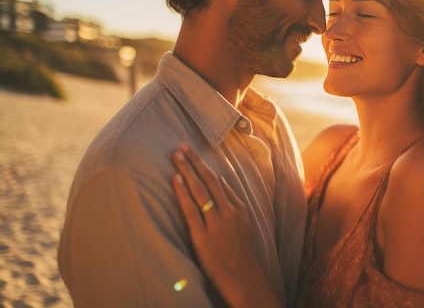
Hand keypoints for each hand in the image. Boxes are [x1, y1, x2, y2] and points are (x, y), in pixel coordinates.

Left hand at [171, 144, 257, 304]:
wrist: (242, 278)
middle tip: (181, 146)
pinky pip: (191, 210)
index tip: (193, 154)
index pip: (220, 182)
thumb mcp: (245, 225)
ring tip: (176, 156)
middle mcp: (228, 212)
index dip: (205, 166)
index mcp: (239, 209)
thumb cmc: (241, 253)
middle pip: (210, 181)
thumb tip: (223, 185)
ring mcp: (216, 224)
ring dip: (187, 171)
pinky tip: (176, 179)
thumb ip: (235, 205)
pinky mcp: (203, 237)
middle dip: (195, 162)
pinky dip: (183, 193)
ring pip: (201, 191)